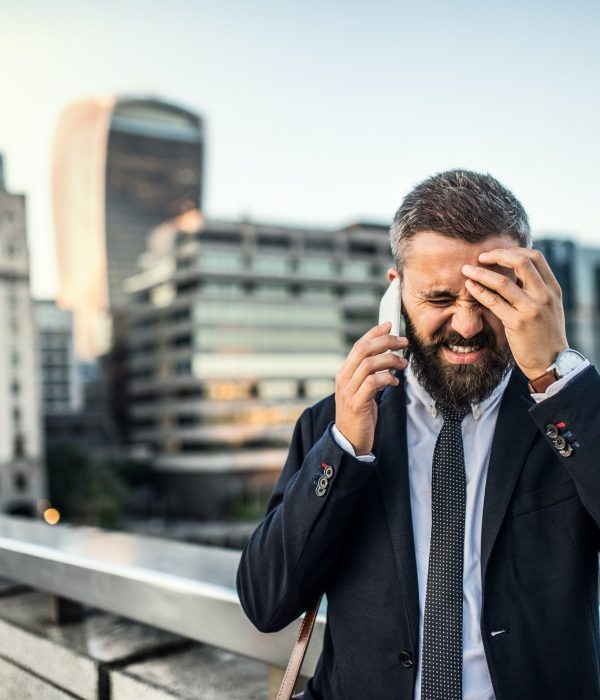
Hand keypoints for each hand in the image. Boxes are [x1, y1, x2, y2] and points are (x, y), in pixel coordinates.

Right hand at [335, 322, 407, 454]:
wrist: (350, 441)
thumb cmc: (360, 414)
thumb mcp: (362, 390)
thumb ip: (370, 374)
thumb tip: (389, 356)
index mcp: (345, 373)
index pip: (359, 345)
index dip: (374, 333)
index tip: (390, 324)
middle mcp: (344, 378)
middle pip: (363, 350)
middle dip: (385, 342)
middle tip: (403, 342)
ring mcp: (348, 391)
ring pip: (368, 364)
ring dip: (390, 360)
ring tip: (403, 364)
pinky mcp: (357, 404)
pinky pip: (372, 383)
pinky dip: (386, 378)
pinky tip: (395, 381)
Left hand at [462, 248, 567, 379]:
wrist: (551, 362)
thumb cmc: (545, 335)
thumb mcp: (548, 308)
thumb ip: (535, 290)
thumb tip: (513, 273)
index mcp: (552, 289)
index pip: (535, 257)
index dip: (513, 250)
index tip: (496, 252)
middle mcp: (545, 295)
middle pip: (521, 262)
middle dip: (497, 255)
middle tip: (480, 256)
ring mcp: (532, 309)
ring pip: (503, 282)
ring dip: (481, 273)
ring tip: (466, 270)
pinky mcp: (518, 323)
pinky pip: (494, 302)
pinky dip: (479, 292)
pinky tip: (469, 287)